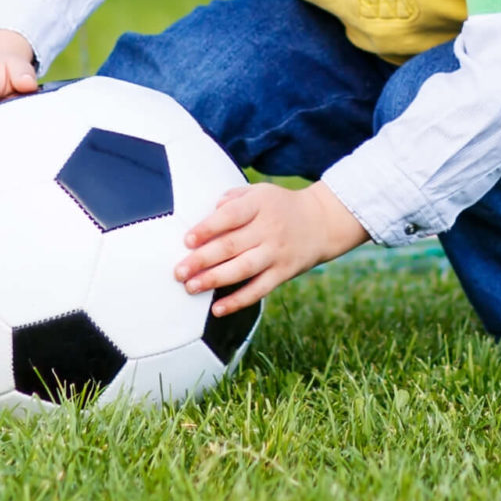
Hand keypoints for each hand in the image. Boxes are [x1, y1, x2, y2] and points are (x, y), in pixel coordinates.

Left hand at [175, 181, 368, 313]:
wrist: (322, 222)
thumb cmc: (280, 206)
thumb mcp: (260, 192)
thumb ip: (234, 198)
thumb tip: (210, 209)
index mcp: (260, 204)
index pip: (230, 216)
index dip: (208, 229)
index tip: (187, 241)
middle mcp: (268, 229)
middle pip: (231, 246)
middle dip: (202, 260)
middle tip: (179, 272)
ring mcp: (276, 253)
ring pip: (242, 270)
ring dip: (214, 280)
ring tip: (191, 287)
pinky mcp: (283, 273)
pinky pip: (259, 290)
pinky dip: (238, 301)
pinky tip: (218, 309)